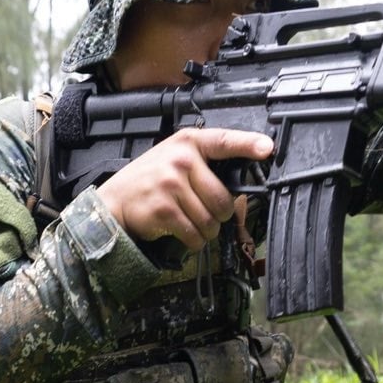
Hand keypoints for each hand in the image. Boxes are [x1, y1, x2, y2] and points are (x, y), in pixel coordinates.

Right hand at [98, 127, 274, 248]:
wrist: (114, 202)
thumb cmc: (149, 181)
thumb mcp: (174, 158)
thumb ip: (204, 164)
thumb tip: (240, 184)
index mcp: (188, 143)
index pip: (224, 141)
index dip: (248, 144)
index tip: (267, 148)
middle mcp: (181, 160)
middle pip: (223, 199)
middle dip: (219, 214)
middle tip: (204, 212)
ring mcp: (171, 184)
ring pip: (211, 221)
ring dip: (206, 230)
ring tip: (188, 222)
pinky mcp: (164, 209)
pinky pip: (195, 234)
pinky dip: (194, 241)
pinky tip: (182, 232)